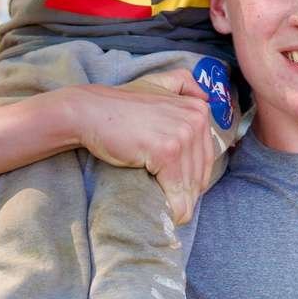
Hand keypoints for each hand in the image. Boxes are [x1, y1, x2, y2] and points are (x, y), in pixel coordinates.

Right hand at [71, 69, 224, 224]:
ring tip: (174, 214)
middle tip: (178, 207)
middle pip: (201, 170)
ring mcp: (182, 134)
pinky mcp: (167, 150)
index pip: (206, 155)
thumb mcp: (158, 84)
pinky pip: (176, 187)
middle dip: (190, 193)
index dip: (196, 176)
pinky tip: (171, 215)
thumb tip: (206, 96)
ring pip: (190, 182)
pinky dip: (175, 206)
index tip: (184, 190)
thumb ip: (183, 84)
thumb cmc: (121, 105)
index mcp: (198, 108)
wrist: (91, 112)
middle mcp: (196, 119)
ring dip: (183, 204)